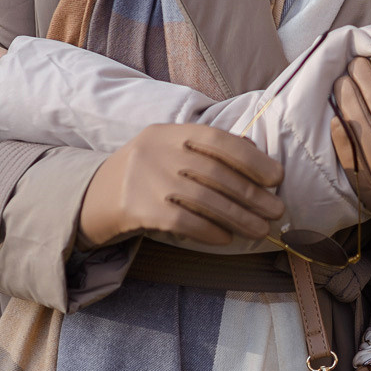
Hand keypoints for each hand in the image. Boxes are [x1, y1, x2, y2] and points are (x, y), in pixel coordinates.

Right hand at [77, 123, 285, 249]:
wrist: (93, 197)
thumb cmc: (147, 174)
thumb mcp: (172, 152)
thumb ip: (209, 150)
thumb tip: (257, 153)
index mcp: (170, 131)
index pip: (218, 140)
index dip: (252, 159)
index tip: (277, 177)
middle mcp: (158, 150)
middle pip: (215, 174)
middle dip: (252, 195)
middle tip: (277, 211)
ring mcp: (146, 179)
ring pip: (204, 199)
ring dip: (239, 217)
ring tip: (261, 229)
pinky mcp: (137, 208)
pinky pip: (183, 221)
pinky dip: (209, 230)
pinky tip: (226, 238)